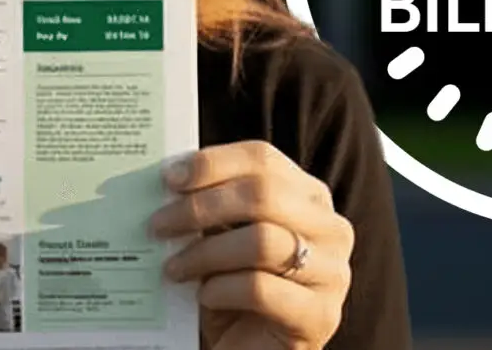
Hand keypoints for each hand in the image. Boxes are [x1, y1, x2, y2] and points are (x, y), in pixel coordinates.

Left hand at [150, 141, 354, 349]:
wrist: (251, 349)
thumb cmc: (235, 289)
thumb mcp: (223, 238)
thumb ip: (210, 207)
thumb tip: (170, 180)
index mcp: (310, 197)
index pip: (263, 159)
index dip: (213, 163)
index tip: (169, 178)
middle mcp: (331, 229)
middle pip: (263, 194)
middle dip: (201, 206)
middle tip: (159, 225)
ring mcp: (332, 273)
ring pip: (263, 241)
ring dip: (205, 252)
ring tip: (173, 268)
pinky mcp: (320, 316)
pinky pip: (261, 289)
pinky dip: (222, 289)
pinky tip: (204, 297)